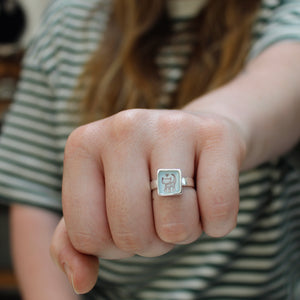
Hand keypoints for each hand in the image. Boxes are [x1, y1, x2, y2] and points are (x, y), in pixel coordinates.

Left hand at [51, 108, 245, 293]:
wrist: (191, 136)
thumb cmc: (143, 175)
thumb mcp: (101, 203)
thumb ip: (77, 243)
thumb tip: (82, 282)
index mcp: (83, 146)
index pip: (87, 235)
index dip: (113, 245)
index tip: (128, 220)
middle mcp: (123, 126)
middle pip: (131, 231)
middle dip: (150, 241)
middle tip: (158, 214)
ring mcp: (170, 125)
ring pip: (175, 223)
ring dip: (183, 232)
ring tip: (182, 204)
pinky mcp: (215, 133)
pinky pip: (218, 209)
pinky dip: (217, 223)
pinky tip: (210, 198)